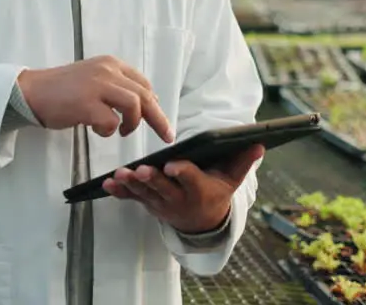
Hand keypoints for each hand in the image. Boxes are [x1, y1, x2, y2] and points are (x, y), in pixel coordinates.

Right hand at [16, 56, 173, 141]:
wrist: (30, 91)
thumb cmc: (60, 90)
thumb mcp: (92, 79)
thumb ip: (115, 87)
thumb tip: (142, 104)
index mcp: (110, 64)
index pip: (143, 83)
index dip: (154, 102)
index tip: (158, 118)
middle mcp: (107, 71)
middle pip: (145, 95)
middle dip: (159, 118)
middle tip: (167, 135)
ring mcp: (96, 86)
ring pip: (134, 105)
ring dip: (132, 123)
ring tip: (121, 131)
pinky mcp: (86, 103)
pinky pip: (111, 122)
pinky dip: (108, 130)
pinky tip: (95, 129)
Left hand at [102, 143, 264, 233]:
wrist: (203, 223)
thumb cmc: (216, 193)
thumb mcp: (231, 179)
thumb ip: (242, 161)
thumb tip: (259, 143)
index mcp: (199, 190)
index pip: (190, 179)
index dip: (181, 173)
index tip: (172, 166)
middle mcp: (179, 200)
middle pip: (163, 188)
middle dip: (152, 180)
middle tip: (141, 170)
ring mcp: (161, 204)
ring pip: (144, 194)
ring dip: (131, 184)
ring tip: (118, 175)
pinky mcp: (149, 204)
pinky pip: (132, 199)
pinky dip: (120, 192)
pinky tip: (107, 184)